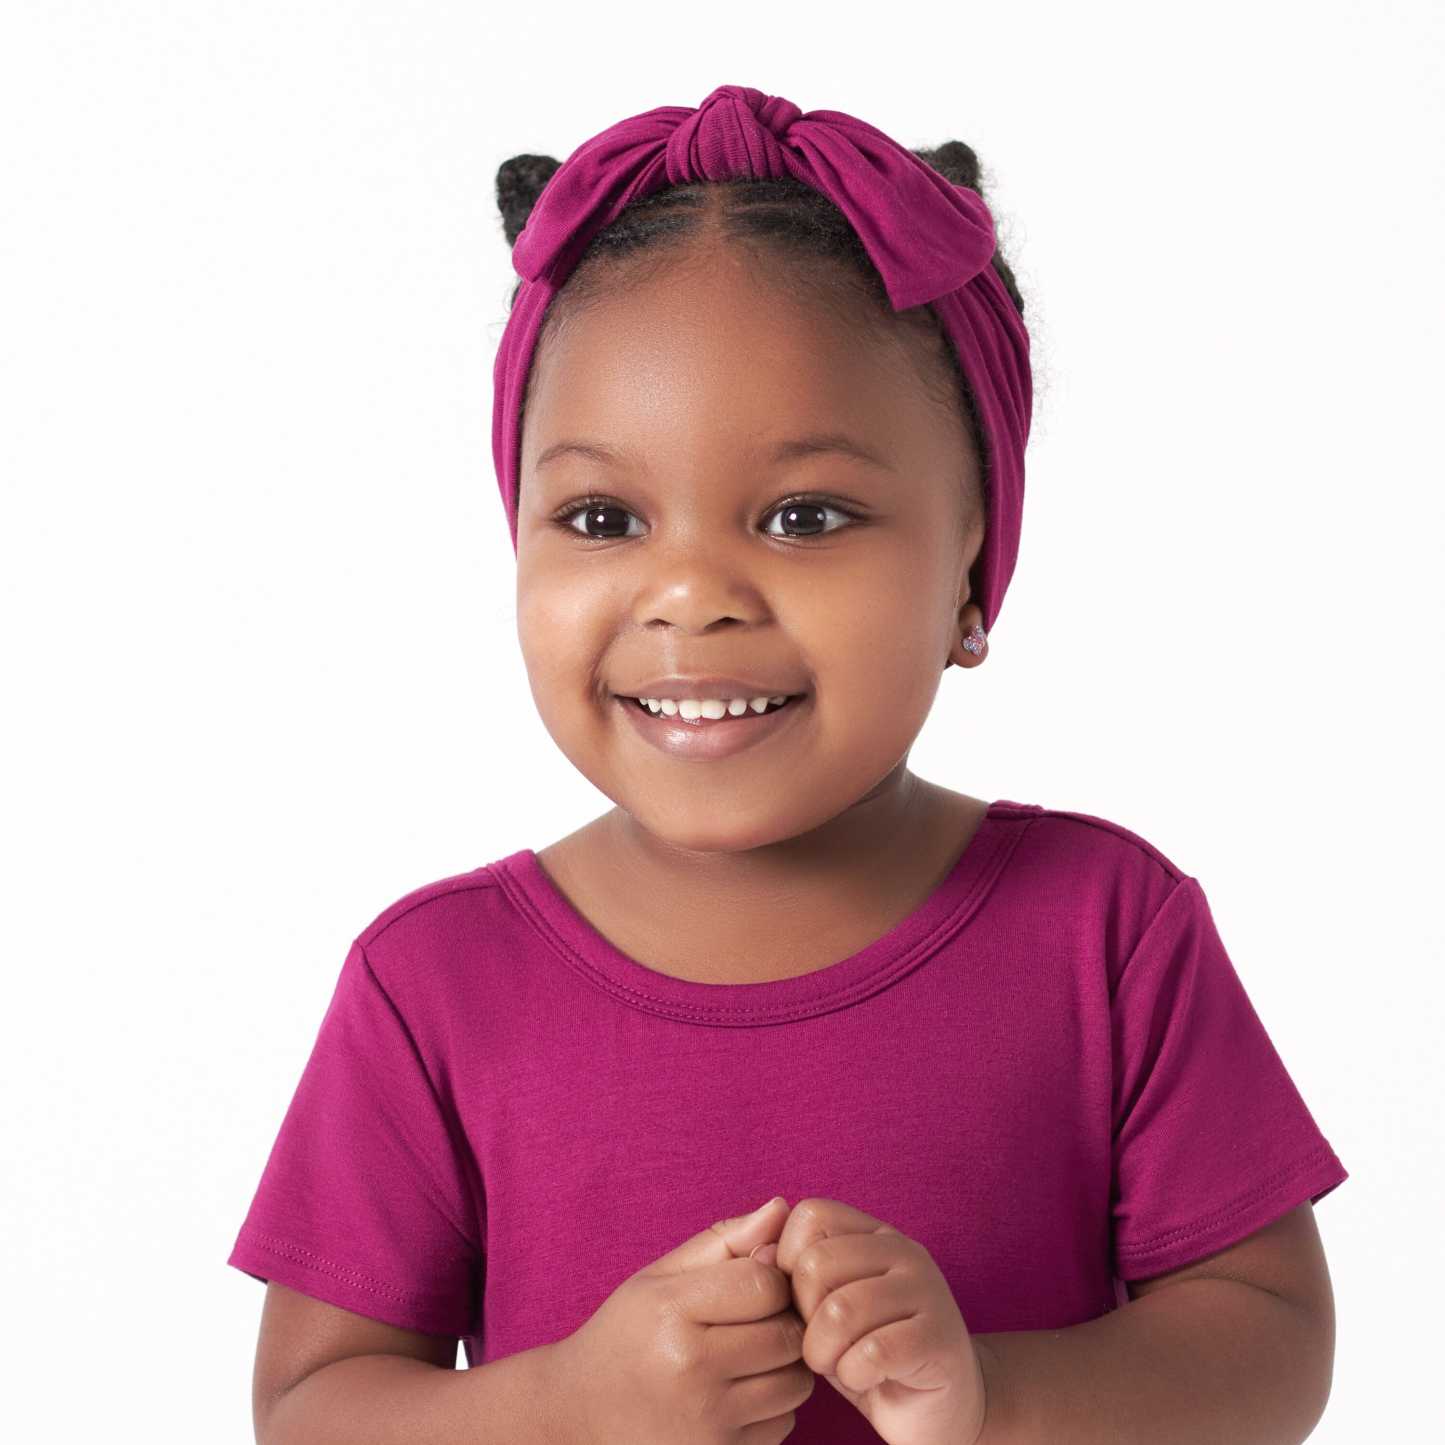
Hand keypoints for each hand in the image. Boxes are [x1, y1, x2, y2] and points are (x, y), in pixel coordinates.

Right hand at [555, 1196, 813, 1444]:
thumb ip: (723, 1240)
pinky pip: (783, 1425)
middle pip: (789, 1335)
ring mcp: (708, 1424)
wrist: (579, 1413)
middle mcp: (693, 1370)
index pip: (766, 1284)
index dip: (770, 1278)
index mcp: (673, 1313)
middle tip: (751, 1320)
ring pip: (796, 1383)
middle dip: (782, 1321)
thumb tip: (782, 1210)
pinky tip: (735, 1395)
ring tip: (745, 1356)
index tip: (750, 1283)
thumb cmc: (625, 1334)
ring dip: (783, 1367)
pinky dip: (771, 1408)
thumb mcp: (659, 1276)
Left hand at [764, 1197, 990, 1444]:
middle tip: (821, 1343)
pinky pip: (873, 1352)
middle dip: (803, 1317)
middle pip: (817, 1263)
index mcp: (874, 1233)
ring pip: (841, 1310)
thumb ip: (790, 1275)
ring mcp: (927, 1291)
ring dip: (824, 1353)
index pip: (811, 1215)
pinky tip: (866, 1380)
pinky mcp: (939, 1339)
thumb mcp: (821, 1310)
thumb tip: (758, 1255)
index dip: (788, 1262)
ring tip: (839, 1364)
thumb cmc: (867, 1354)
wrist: (937, 1409)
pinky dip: (854, 1376)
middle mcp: (904, 1251)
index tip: (802, 1304)